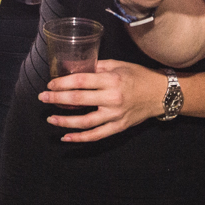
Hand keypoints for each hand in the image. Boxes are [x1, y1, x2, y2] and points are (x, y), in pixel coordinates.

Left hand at [39, 59, 166, 141]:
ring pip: (84, 122)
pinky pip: (96, 135)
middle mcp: (112, 98)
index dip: (62, 83)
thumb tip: (76, 68)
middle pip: (78, 100)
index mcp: (112, 80)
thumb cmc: (140, 77)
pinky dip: (80, 138)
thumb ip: (98, 67)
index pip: (81, 81)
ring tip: (51, 118)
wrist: (161, 94)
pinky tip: (66, 137)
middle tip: (43, 97)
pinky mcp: (118, 127)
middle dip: (57, 99)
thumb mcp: (120, 65)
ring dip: (64, 121)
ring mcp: (115, 115)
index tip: (50, 84)